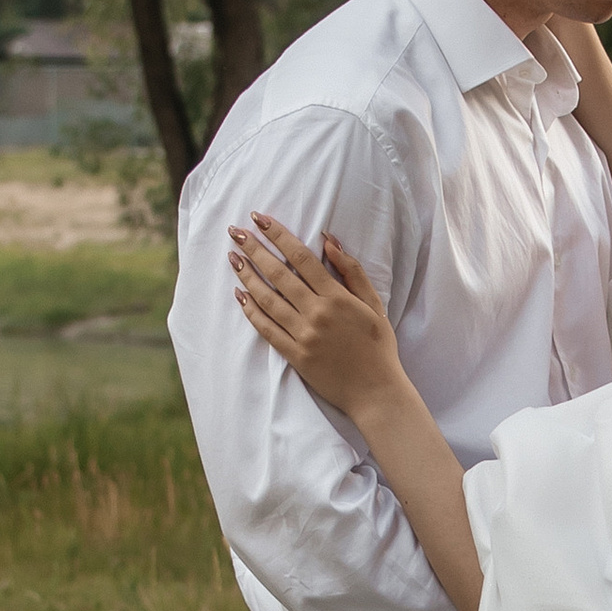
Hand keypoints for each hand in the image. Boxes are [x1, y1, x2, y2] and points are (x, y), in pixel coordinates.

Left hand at [230, 216, 405, 420]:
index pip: (301, 257)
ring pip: (267, 299)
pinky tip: (240, 295)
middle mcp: (317, 313)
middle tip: (236, 232)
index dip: (278, 235)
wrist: (375, 391)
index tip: (260, 219)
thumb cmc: (379, 346)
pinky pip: (266, 329)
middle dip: (255, 249)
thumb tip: (328, 241)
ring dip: (247, 276)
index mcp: (337, 297)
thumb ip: (352, 271)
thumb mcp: (374, 304)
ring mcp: (303, 335)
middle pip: (278, 274)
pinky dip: (251, 311)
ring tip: (232, 258)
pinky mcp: (294, 355)